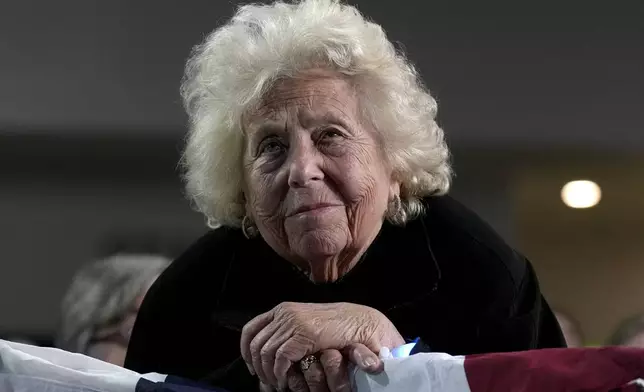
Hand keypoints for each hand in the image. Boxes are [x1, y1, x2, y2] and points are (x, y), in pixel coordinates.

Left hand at [241, 302, 403, 389]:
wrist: (360, 322)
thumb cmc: (335, 327)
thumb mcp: (306, 325)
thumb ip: (288, 332)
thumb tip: (269, 348)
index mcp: (283, 310)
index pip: (251, 329)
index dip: (246, 350)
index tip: (251, 367)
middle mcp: (285, 314)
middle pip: (255, 343)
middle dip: (257, 366)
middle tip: (265, 381)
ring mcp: (293, 323)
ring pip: (265, 353)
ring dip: (268, 373)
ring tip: (277, 384)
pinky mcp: (303, 335)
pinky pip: (280, 359)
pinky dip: (280, 373)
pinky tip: (285, 381)